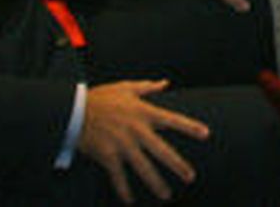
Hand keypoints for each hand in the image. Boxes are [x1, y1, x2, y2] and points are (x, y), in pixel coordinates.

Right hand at [79, 80, 207, 203]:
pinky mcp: (108, 156)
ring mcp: (122, 144)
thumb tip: (165, 83)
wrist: (73, 110)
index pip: (172, 120)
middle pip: (162, 151)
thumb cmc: (100, 97)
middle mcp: (136, 130)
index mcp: (143, 112)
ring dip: (155, 183)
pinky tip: (129, 201)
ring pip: (143, 167)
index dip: (189, 127)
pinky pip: (118, 176)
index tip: (206, 134)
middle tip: (190, 177)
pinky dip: (123, 190)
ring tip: (166, 195)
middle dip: (177, 165)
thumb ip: (147, 87)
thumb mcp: (125, 88)